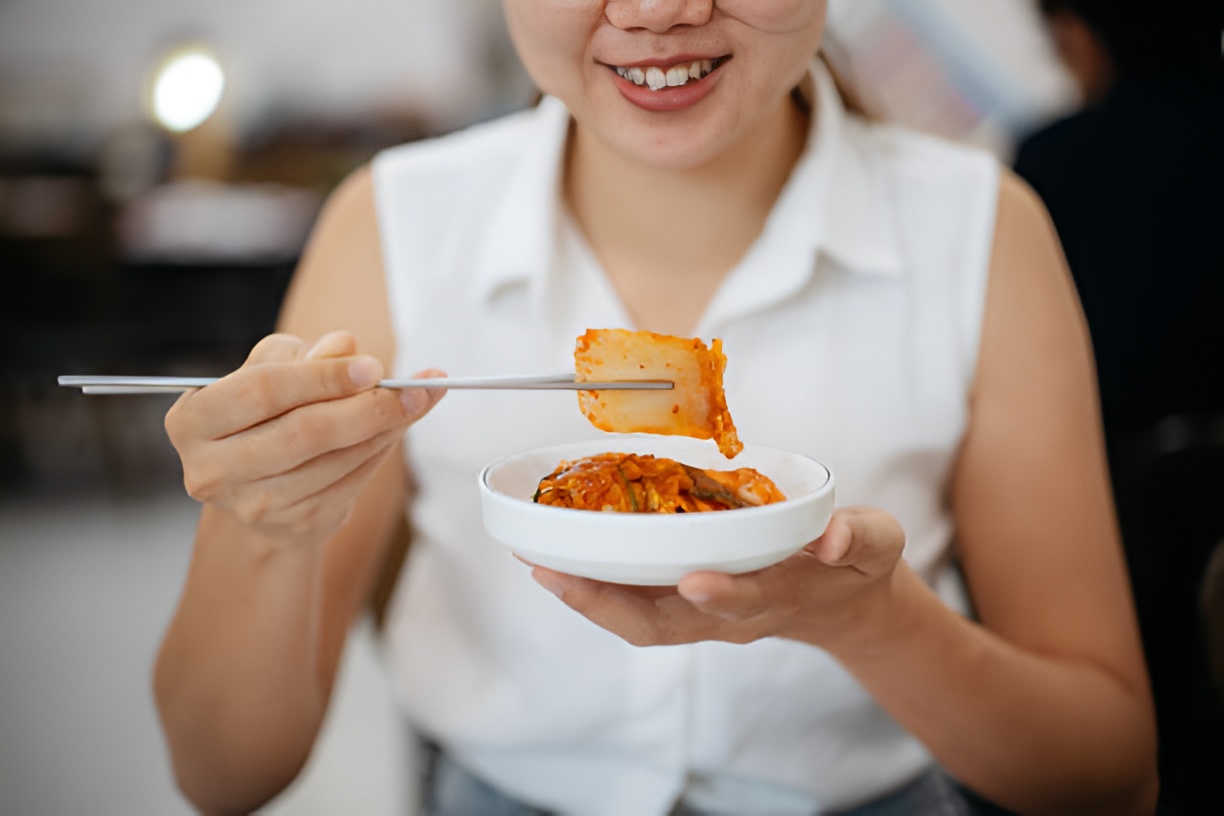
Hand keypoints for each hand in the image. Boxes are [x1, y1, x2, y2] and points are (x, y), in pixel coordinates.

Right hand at [164, 331, 444, 543]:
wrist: (256, 484)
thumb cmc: (262, 413)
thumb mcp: (270, 371)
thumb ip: (303, 356)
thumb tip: (345, 347)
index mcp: (194, 421)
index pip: (262, 391)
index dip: (322, 377)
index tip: (372, 366)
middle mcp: (213, 469)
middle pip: (303, 432)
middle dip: (366, 407)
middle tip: (413, 388)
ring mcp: (252, 504)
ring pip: (334, 461)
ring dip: (385, 429)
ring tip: (416, 401)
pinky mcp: (292, 525)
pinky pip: (350, 483)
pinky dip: (380, 452)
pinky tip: (396, 428)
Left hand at [529, 507, 906, 649]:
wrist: (843, 604)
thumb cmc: (855, 566)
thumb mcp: (877, 544)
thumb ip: (861, 537)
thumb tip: (833, 538)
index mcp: (782, 596)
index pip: (749, 600)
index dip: (723, 594)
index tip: (695, 579)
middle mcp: (734, 614)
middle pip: (667, 624)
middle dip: (611, 605)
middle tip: (559, 576)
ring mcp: (707, 615)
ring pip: (642, 621)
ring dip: (590, 599)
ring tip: (541, 568)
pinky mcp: (688, 605)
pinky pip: (637, 606)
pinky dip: (598, 590)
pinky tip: (560, 564)